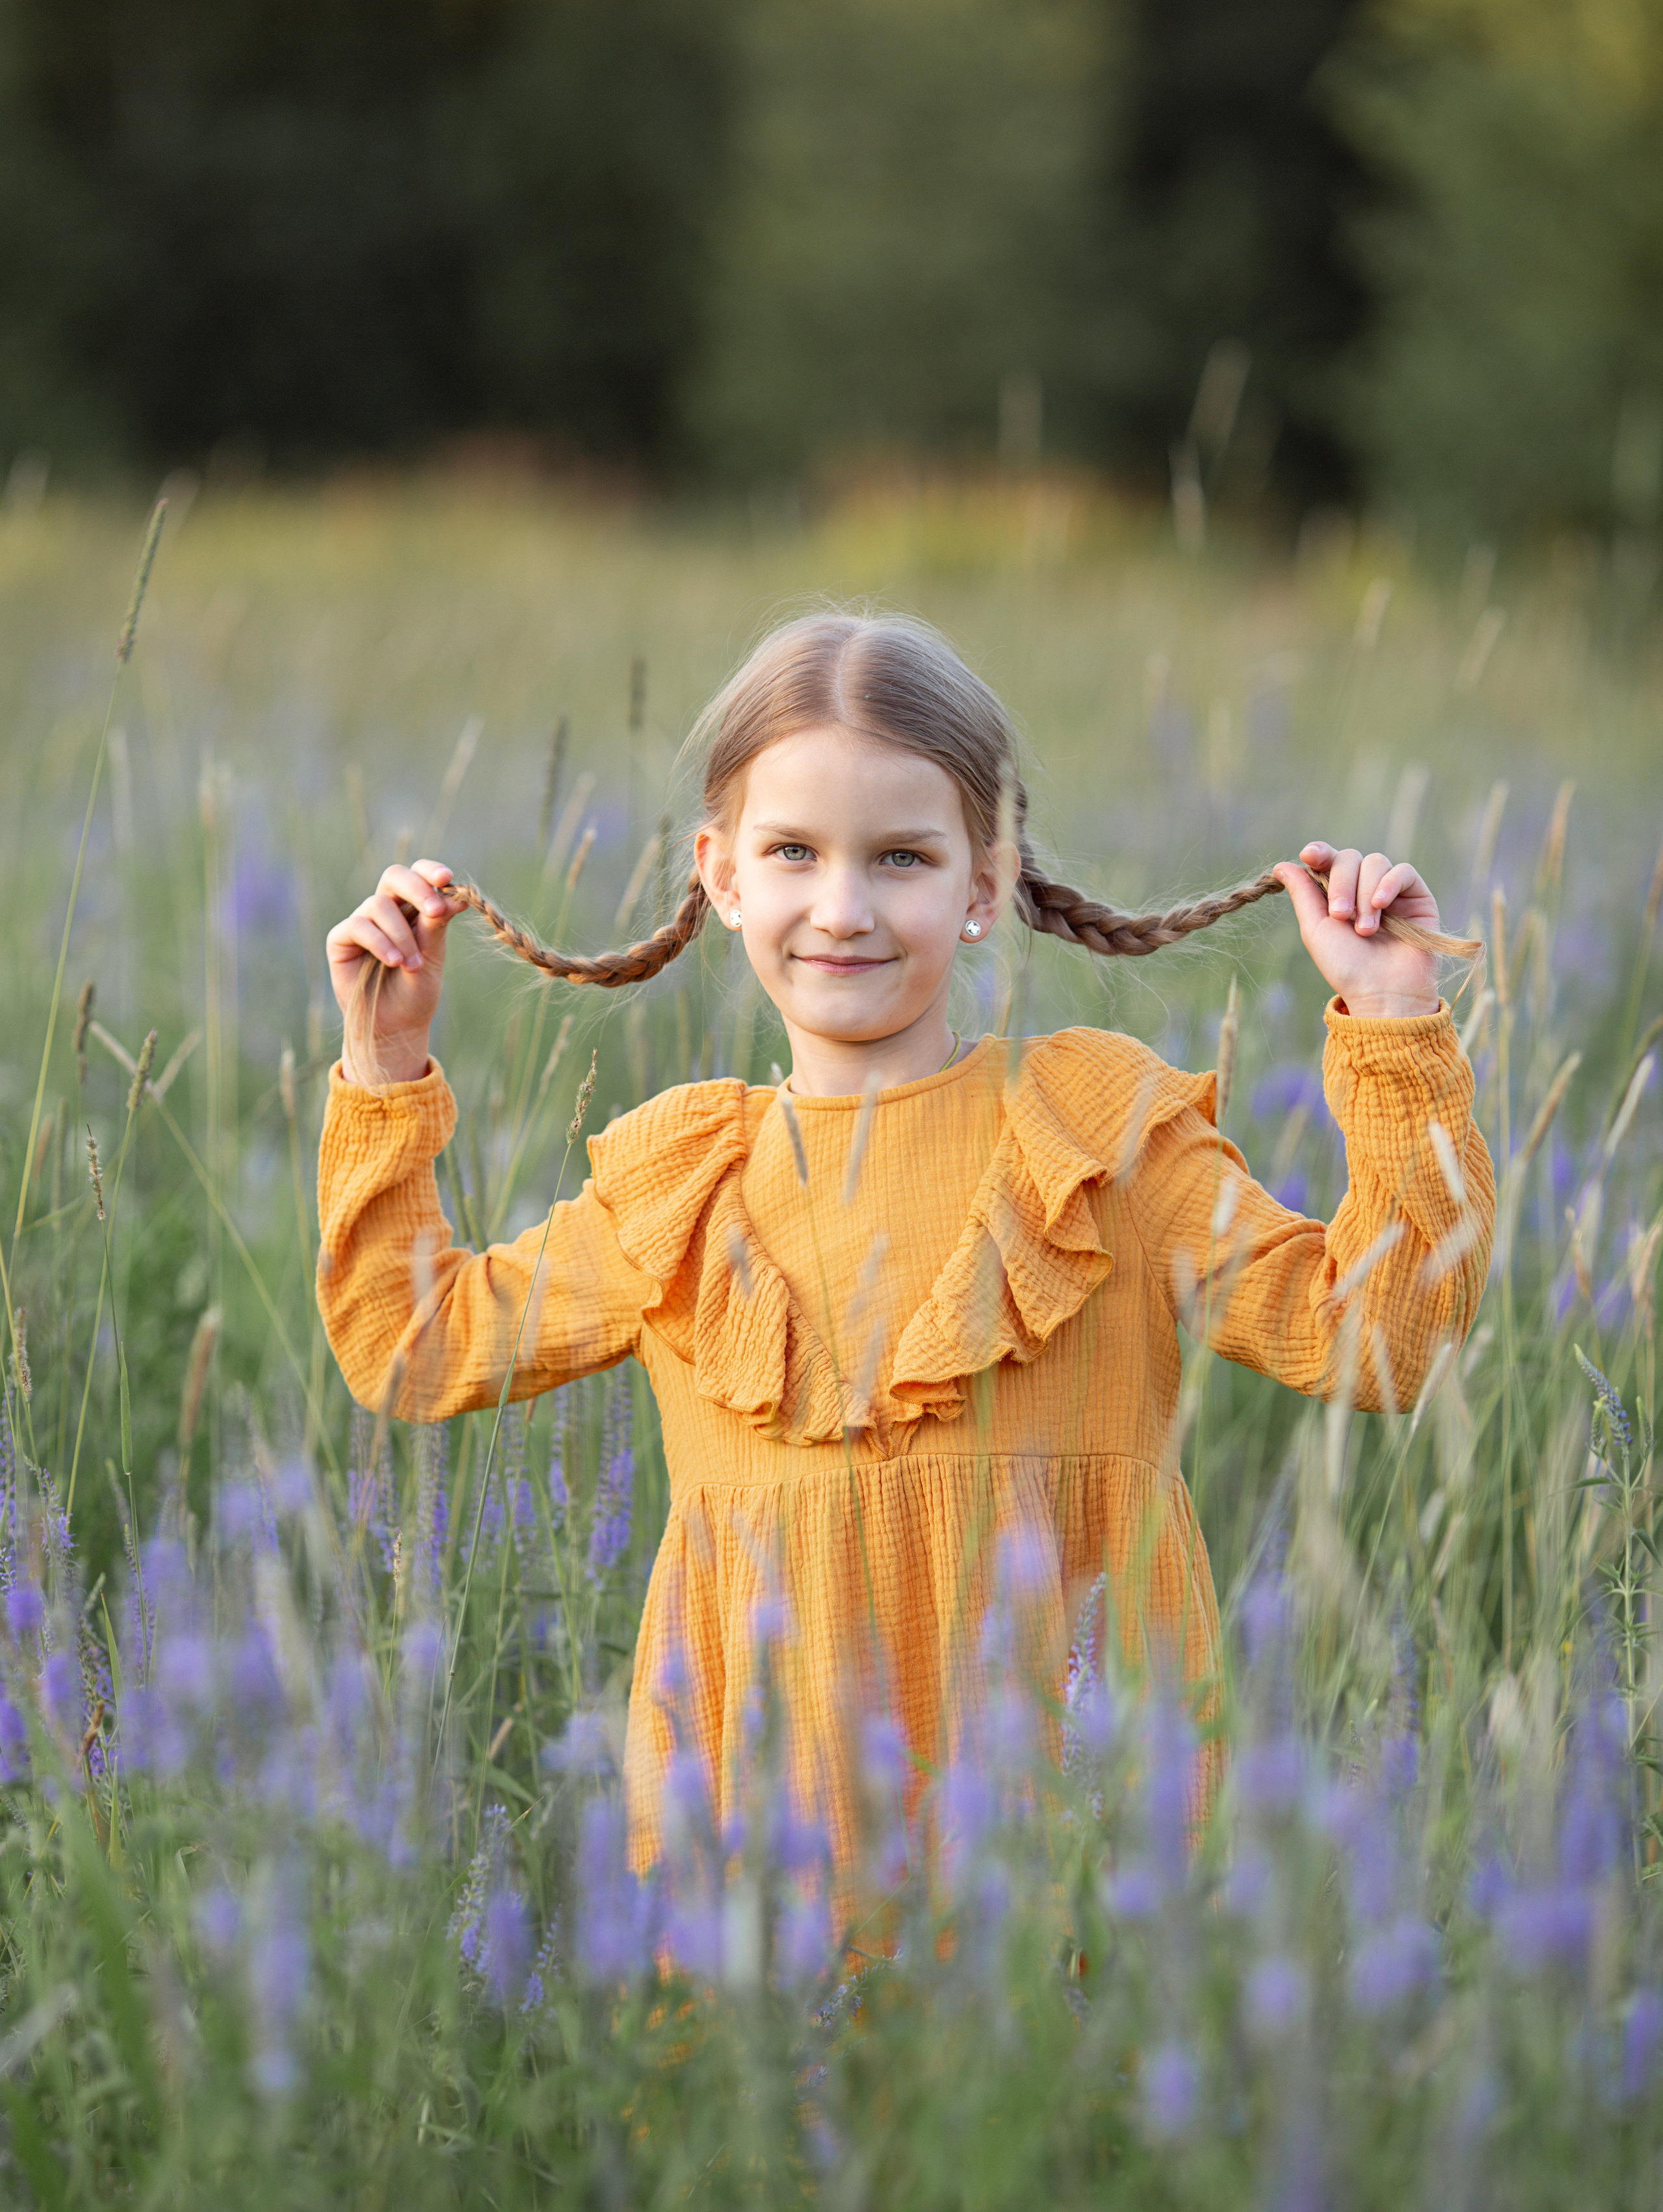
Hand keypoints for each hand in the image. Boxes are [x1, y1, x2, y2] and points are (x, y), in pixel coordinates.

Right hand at [326, 859, 465, 1083]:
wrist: (396, 1026)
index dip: (430, 870)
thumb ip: (436, 926)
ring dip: (401, 934)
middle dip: (417, 889)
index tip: (448, 879)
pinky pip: (358, 926)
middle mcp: (386, 909)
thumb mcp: (432, 956)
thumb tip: (456, 898)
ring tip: (413, 965)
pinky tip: (394, 962)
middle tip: (435, 911)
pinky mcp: (341, 939)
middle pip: (394, 876)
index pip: (418, 875)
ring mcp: (362, 922)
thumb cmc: (416, 991)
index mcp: (412, 908)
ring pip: (378, 904)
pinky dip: (380, 942)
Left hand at [1273, 842, 1440, 1018]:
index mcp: (1339, 894)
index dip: (1320, 852)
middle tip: (1340, 916)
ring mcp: (1392, 891)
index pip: (1329, 860)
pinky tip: (1381, 905)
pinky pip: (1404, 871)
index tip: (1309, 855)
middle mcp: (1364, 888)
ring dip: (1364, 894)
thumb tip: (1281, 865)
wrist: (1383, 992)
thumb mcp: (1316, 930)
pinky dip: (1389, 884)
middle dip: (1341, 884)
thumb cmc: (1346, 967)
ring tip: (1364, 929)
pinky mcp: (1417, 896)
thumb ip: (1302, 895)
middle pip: (1350, 858)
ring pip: (1375, 862)